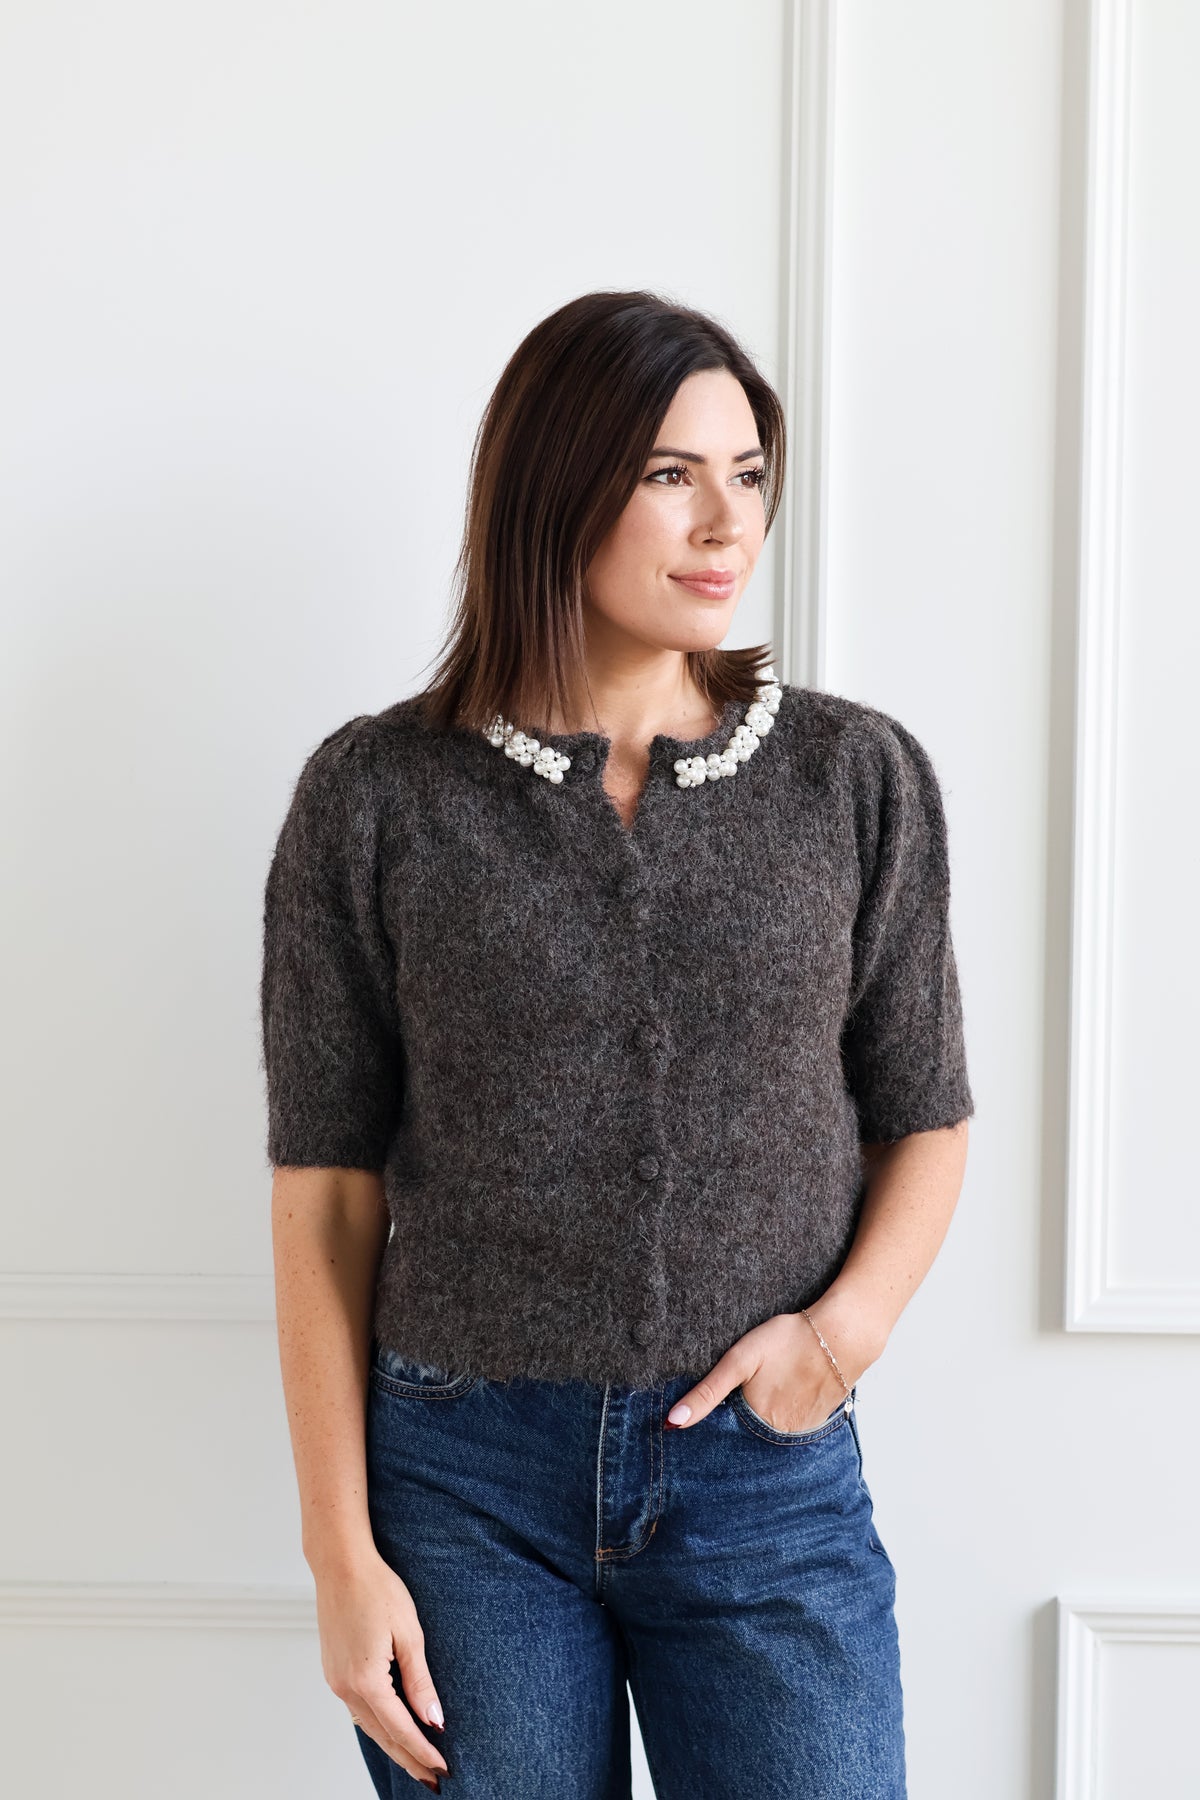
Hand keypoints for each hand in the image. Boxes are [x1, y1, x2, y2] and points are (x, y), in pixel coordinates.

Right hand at [314, 1547, 450, 1790]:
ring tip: (416, 1762)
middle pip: (382, 1735)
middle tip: (433, 1780)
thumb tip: (433, 1719)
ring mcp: (336, 1681)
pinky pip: (358, 1709)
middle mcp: (345, 1687)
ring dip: (393, 1745)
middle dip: (409, 1759)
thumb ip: (420, 1681)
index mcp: (366, 1681)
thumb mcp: (408, 1634)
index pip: (401, 1728)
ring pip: (369, 1726)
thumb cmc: (377, 1590)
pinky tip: (391, 1729)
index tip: (443, 1768)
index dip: (423, 1750)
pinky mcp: (334, 1671)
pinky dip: (378, 1725)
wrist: (340, 1565)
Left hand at [664, 1299, 884, 1433]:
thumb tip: (671, 1423)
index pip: (722, 1436)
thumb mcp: (739, 1361)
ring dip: (757, 1427)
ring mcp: (798, 1433)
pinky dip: (778, 1422)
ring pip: (766, 1436)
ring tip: (760, 1398)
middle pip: (744, 1439)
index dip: (710, 1427)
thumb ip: (706, 1393)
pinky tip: (780, 1400)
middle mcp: (776, 1436)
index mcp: (753, 1421)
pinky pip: (788, 1432)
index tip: (697, 1420)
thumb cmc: (787, 1341)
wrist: (841, 1337)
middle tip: (737, 1402)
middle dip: (734, 1429)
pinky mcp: (814, 1425)